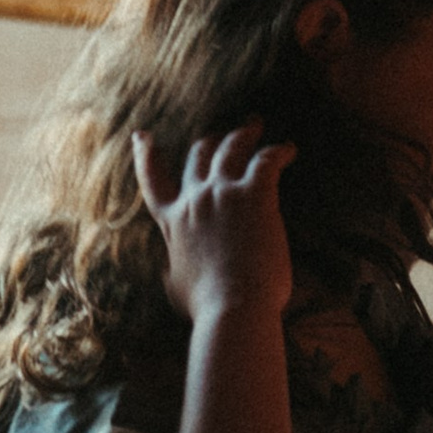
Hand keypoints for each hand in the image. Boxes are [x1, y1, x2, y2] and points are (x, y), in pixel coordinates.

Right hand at [134, 126, 293, 328]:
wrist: (233, 308)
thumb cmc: (208, 307)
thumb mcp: (176, 286)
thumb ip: (174, 269)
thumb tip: (170, 271)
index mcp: (174, 222)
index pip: (153, 180)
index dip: (146, 155)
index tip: (142, 135)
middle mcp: (194, 200)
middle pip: (199, 155)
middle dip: (212, 139)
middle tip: (226, 132)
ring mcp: (223, 194)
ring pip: (231, 147)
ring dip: (244, 133)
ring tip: (256, 125)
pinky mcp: (254, 195)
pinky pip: (266, 160)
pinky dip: (280, 150)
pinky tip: (290, 149)